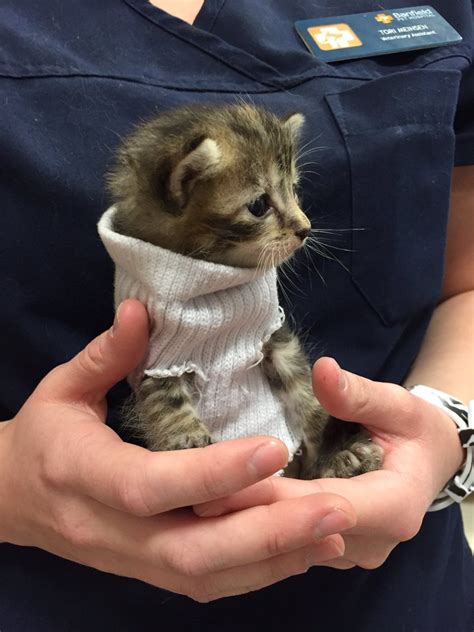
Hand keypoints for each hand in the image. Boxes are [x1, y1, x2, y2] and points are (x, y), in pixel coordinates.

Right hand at [0, 305, 356, 601]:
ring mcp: (128, 560)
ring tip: (334, 528)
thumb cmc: (42, 434)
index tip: (274, 448)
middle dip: (267, 532)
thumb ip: (106, 353)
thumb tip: (140, 309)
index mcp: (80, 473)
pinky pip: (205, 582)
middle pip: (190, 549)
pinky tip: (303, 550)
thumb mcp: (63, 386)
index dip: (211, 474)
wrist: (9, 498)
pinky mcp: (146, 570)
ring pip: (205, 575)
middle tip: (336, 505)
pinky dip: (258, 571)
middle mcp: (106, 529)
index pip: (149, 485)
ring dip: (274, 557)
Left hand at [195, 357, 464, 569]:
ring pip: (289, 545)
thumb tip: (323, 371)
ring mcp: (347, 550)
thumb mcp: (398, 405)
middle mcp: (368, 541)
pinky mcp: (329, 547)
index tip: (221, 482)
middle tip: (187, 497)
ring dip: (243, 524)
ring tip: (190, 504)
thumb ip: (359, 394)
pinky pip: (289, 544)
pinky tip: (217, 509)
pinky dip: (256, 526)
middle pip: (298, 532)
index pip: (321, 505)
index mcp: (392, 508)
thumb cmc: (414, 430)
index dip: (271, 495)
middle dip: (243, 515)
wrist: (428, 461)